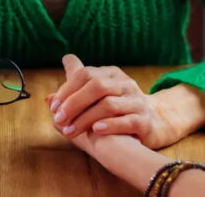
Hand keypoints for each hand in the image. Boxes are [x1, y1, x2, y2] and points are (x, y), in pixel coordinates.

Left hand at [48, 55, 181, 148]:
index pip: (85, 74)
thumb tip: (47, 99)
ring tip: (71, 131)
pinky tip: (96, 130)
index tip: (54, 107)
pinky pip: (127, 121)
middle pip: (96, 86)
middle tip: (59, 120)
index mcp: (111, 74)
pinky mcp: (145, 121)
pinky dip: (110, 125)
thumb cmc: (118, 109)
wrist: (156, 121)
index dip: (67, 90)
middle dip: (74, 104)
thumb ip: (74, 95)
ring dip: (86, 119)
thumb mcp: (97, 97)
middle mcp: (125, 84)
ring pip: (109, 105)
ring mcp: (136, 101)